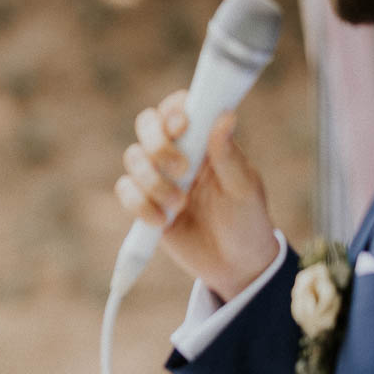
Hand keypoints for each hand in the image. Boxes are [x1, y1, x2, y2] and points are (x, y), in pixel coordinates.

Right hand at [115, 90, 278, 301]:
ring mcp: (159, 176)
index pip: (180, 108)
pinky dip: (139, 204)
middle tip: (182, 170)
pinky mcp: (144, 203)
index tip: (183, 126)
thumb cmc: (247, 220)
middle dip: (157, 145)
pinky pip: (126, 191)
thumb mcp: (244, 189)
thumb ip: (229, 155)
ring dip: (153, 181)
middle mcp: (178, 152)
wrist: (235, 265)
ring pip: (133, 158)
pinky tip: (162, 221)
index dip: (174, 110)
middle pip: (147, 125)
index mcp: (205, 140)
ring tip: (179, 205)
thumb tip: (226, 115)